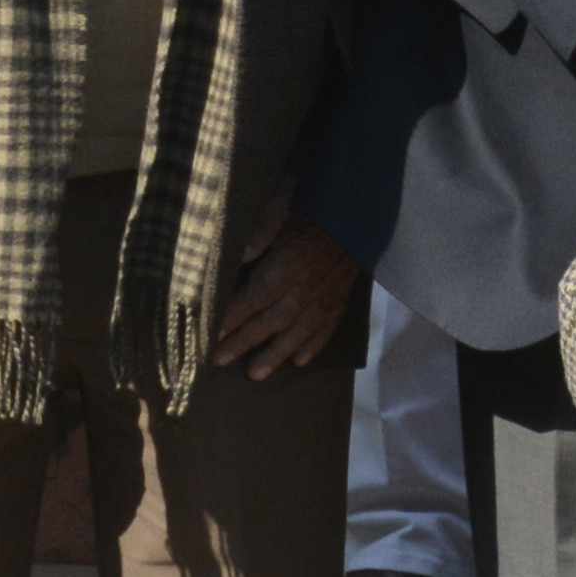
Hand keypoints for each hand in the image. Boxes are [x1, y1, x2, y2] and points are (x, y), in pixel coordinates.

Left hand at [208, 206, 359, 381]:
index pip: (255, 296)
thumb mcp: (284, 203)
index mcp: (288, 262)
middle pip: (272, 320)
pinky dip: (313, 345)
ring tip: (256, 374)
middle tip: (219, 361)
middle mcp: (306, 285)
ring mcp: (326, 294)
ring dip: (276, 354)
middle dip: (244, 341)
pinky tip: (300, 362)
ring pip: (299, 330)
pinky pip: (327, 326)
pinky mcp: (341, 296)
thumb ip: (262, 227)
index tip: (213, 334)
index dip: (233, 317)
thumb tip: (240, 254)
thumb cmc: (316, 203)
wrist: (362, 210)